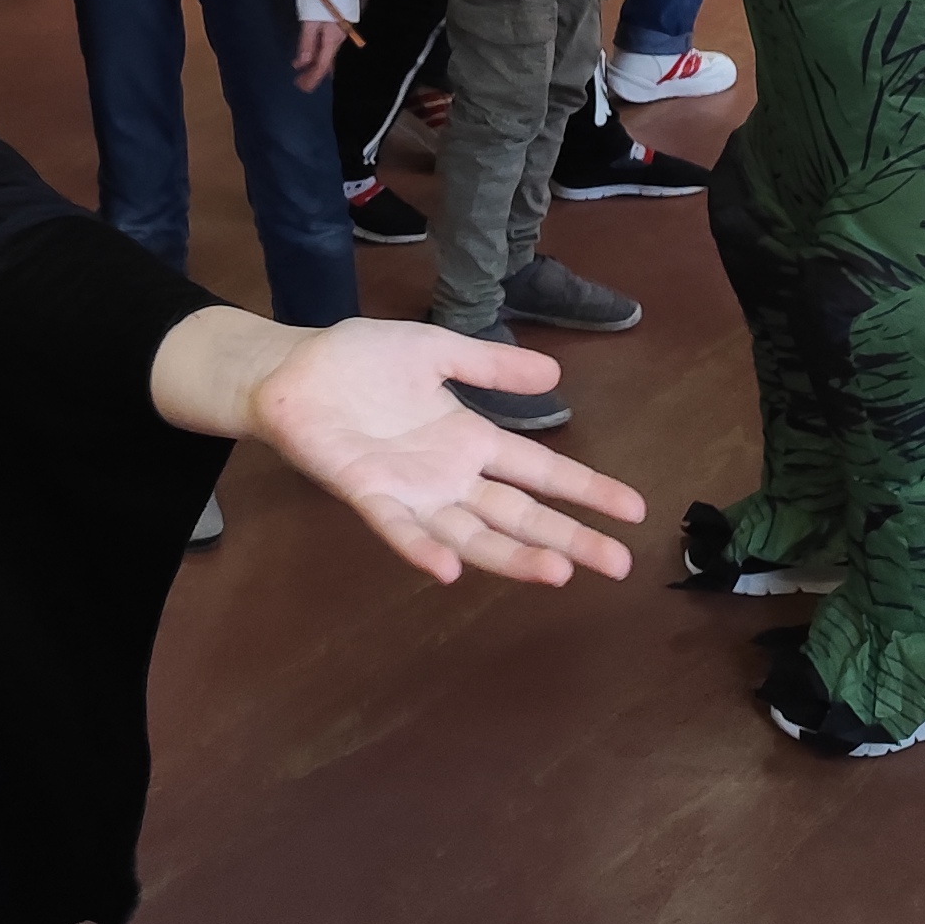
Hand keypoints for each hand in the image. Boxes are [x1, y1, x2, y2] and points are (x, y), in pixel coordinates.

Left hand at [164, 313, 642, 587]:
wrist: (292, 370)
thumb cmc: (360, 362)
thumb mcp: (436, 351)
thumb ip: (491, 365)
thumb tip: (556, 374)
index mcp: (469, 441)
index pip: (539, 472)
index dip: (585, 490)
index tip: (632, 510)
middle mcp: (449, 477)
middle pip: (520, 515)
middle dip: (569, 539)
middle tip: (618, 564)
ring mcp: (411, 492)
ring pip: (471, 534)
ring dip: (512, 557)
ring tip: (558, 573)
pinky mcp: (367, 494)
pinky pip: (398, 529)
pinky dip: (422, 550)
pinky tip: (448, 570)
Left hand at [291, 16, 344, 90]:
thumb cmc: (322, 1)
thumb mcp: (310, 21)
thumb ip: (307, 41)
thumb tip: (302, 62)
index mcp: (332, 39)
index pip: (322, 65)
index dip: (311, 78)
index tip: (300, 85)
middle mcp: (338, 40)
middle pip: (326, 63)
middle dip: (312, 75)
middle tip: (299, 83)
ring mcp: (338, 34)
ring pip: (327, 57)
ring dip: (314, 67)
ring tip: (301, 72)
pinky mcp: (336, 29)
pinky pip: (327, 49)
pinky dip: (317, 56)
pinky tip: (308, 56)